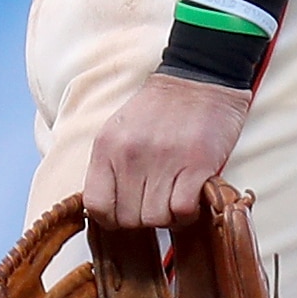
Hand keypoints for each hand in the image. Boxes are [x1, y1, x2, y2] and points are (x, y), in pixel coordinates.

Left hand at [86, 72, 249, 228]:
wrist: (200, 78)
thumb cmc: (160, 109)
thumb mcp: (120, 130)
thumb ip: (110, 166)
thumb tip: (108, 209)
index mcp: (107, 147)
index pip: (96, 207)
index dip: (112, 219)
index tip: (126, 212)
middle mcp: (130, 156)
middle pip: (128, 219)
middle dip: (142, 219)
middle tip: (156, 202)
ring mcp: (163, 161)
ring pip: (155, 219)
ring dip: (167, 216)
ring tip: (175, 197)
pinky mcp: (196, 165)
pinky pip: (182, 210)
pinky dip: (187, 212)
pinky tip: (191, 196)